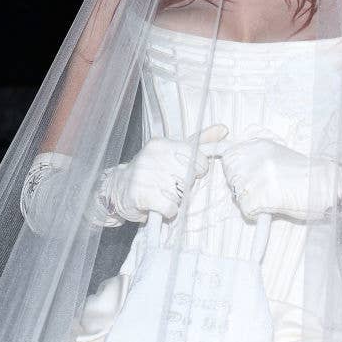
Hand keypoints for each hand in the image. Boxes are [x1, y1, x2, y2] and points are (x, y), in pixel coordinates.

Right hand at [101, 123, 228, 222]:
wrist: (118, 190)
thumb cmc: (151, 172)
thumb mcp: (173, 152)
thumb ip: (199, 141)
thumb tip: (224, 129)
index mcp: (162, 144)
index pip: (197, 159)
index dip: (196, 171)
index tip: (184, 174)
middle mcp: (152, 156)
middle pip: (189, 178)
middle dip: (184, 187)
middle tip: (170, 186)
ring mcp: (144, 175)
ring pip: (180, 194)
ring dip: (175, 200)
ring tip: (162, 195)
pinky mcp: (140, 194)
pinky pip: (169, 207)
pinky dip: (168, 212)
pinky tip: (158, 206)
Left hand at [220, 137, 341, 221]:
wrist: (326, 184)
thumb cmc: (306, 175)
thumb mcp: (277, 156)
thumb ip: (256, 160)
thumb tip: (237, 171)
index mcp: (256, 145)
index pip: (228, 158)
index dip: (237, 173)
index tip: (250, 179)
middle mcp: (251, 158)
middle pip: (231, 179)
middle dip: (243, 188)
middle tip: (267, 190)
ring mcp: (252, 177)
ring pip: (238, 197)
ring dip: (253, 201)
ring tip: (275, 197)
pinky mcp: (255, 197)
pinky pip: (248, 212)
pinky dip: (259, 214)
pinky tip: (275, 206)